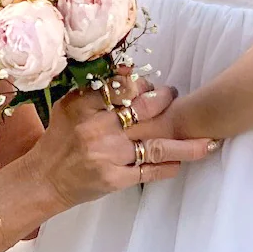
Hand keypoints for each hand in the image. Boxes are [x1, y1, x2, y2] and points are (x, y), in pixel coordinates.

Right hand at [24, 81, 215, 213]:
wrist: (44, 180)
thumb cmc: (60, 140)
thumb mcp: (69, 107)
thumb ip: (95, 89)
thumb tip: (129, 71)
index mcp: (84, 107)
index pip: (124, 87)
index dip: (145, 84)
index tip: (153, 87)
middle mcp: (97, 130)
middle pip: (146, 111)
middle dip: (169, 103)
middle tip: (178, 101)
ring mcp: (108, 156)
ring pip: (157, 145)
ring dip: (187, 144)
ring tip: (208, 141)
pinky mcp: (114, 180)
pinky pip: (149, 172)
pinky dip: (169, 168)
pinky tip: (181, 164)